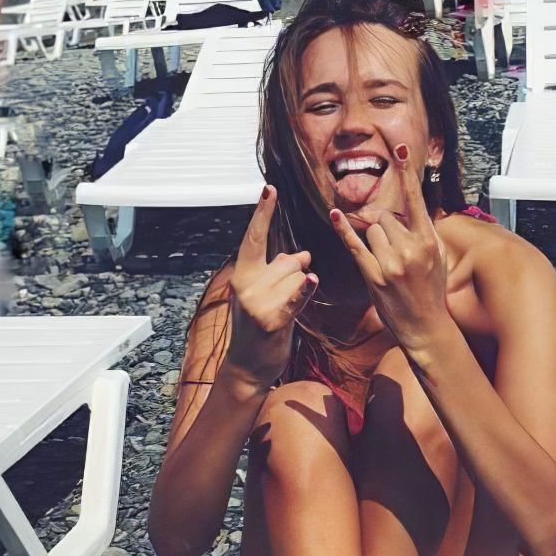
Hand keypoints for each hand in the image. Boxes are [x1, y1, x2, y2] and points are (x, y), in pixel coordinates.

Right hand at [225, 186, 317, 389]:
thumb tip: (302, 254)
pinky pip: (295, 298)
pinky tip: (311, 282)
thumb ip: (280, 269)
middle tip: (283, 299)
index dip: (263, 212)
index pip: (254, 237)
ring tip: (284, 313)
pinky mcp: (271, 320)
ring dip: (301, 293)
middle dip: (296, 274)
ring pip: (298, 278)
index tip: (269, 189)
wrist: (248, 366)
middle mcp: (246, 284)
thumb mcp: (265, 292)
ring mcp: (257, 302)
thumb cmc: (260, 326)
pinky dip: (304, 291)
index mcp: (243, 273)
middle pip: (289, 261)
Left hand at [329, 145, 451, 354]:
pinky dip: (344, 229)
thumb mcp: (438, 256)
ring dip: (375, 240)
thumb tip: (411, 207)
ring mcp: (391, 263)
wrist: (426, 325)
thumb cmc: (432, 288)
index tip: (400, 149)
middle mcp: (410, 249)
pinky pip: (355, 245)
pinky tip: (335, 215)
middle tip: (396, 250)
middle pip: (386, 217)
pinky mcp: (373, 276)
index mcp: (429, 241)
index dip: (407, 173)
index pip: (416, 200)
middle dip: (387, 227)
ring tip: (389, 263)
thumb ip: (425, 230)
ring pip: (372, 230)